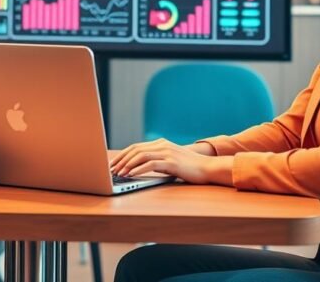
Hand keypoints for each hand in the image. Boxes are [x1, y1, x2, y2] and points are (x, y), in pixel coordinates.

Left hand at [109, 138, 231, 184]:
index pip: (136, 147)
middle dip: (121, 160)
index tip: (114, 163)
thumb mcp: (170, 161)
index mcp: (161, 143)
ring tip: (119, 173)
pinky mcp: (171, 162)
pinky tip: (131, 175)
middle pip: (135, 150)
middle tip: (112, 169)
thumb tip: (139, 167)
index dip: (123, 155)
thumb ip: (157, 161)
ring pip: (141, 156)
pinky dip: (138, 170)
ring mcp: (167, 152)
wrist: (208, 168)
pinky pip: (150, 165)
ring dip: (128, 165)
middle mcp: (162, 145)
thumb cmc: (189, 168)